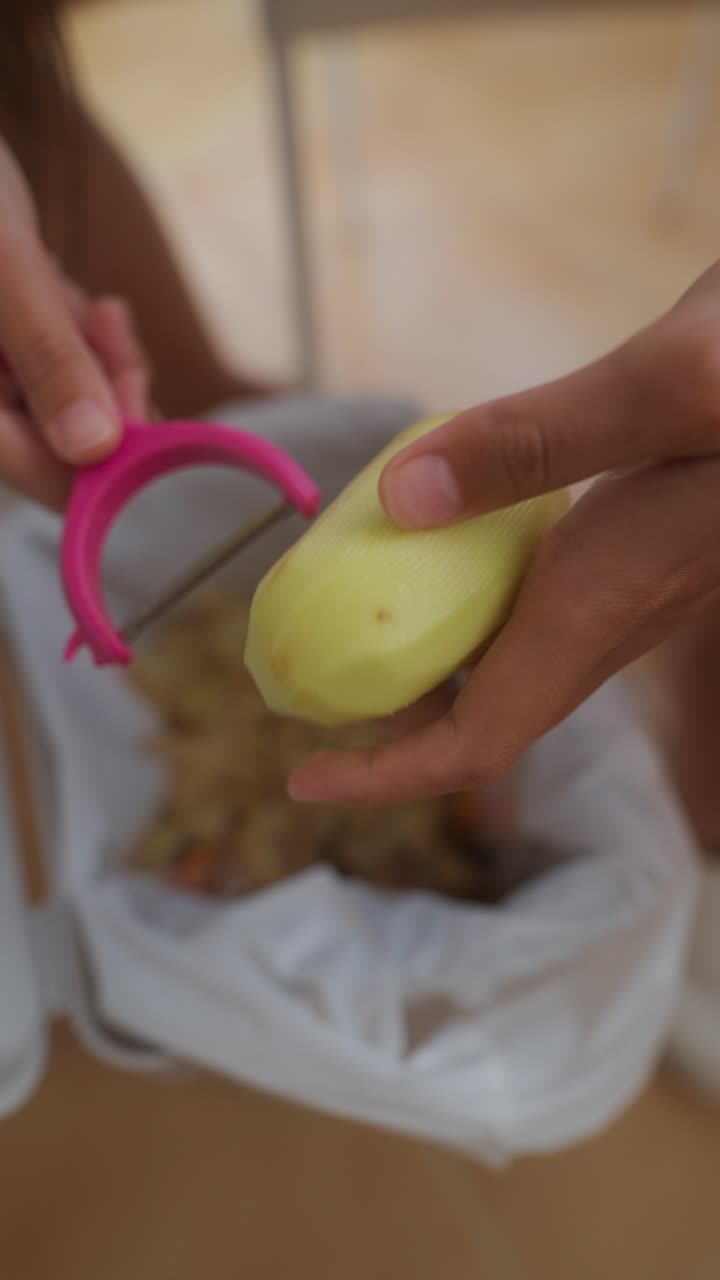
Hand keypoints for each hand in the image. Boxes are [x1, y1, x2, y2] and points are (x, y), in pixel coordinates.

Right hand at [0, 138, 148, 507]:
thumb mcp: (8, 268)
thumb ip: (49, 356)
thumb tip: (93, 447)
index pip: (42, 476)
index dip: (108, 463)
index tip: (151, 424)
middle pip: (70, 445)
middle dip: (107, 392)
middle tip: (110, 330)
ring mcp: (1, 378)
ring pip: (80, 406)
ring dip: (102, 359)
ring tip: (93, 307)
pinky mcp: (17, 356)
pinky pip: (73, 371)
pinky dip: (89, 340)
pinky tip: (82, 301)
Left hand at [289, 262, 719, 804]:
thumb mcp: (673, 387)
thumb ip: (535, 442)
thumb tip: (401, 501)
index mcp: (603, 599)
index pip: (480, 739)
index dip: (387, 774)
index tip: (303, 776)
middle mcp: (614, 616)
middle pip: (484, 716)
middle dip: (388, 731)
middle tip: (301, 698)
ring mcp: (631, 590)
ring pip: (508, 666)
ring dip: (423, 672)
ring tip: (345, 642)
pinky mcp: (638, 551)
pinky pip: (531, 611)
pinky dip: (462, 608)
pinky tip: (430, 559)